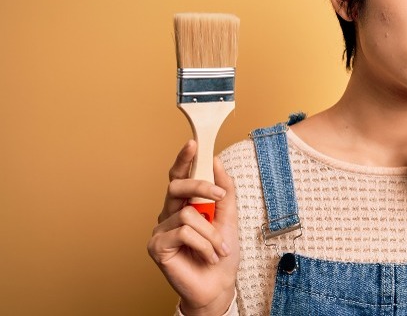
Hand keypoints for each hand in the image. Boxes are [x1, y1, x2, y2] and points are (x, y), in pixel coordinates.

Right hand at [147, 141, 239, 315]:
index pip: (180, 176)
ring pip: (188, 214)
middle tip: (219, 197)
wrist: (218, 285)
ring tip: (218, 248)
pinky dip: (203, 244)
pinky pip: (184, 232)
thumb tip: (216, 162)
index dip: (184, 158)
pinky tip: (207, 256)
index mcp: (185, 204)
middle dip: (200, 187)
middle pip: (177, 186)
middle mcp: (169, 213)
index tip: (193, 143)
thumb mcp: (229, 217)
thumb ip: (223, 190)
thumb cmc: (221, 253)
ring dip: (211, 233)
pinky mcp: (156, 246)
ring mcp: (160, 229)